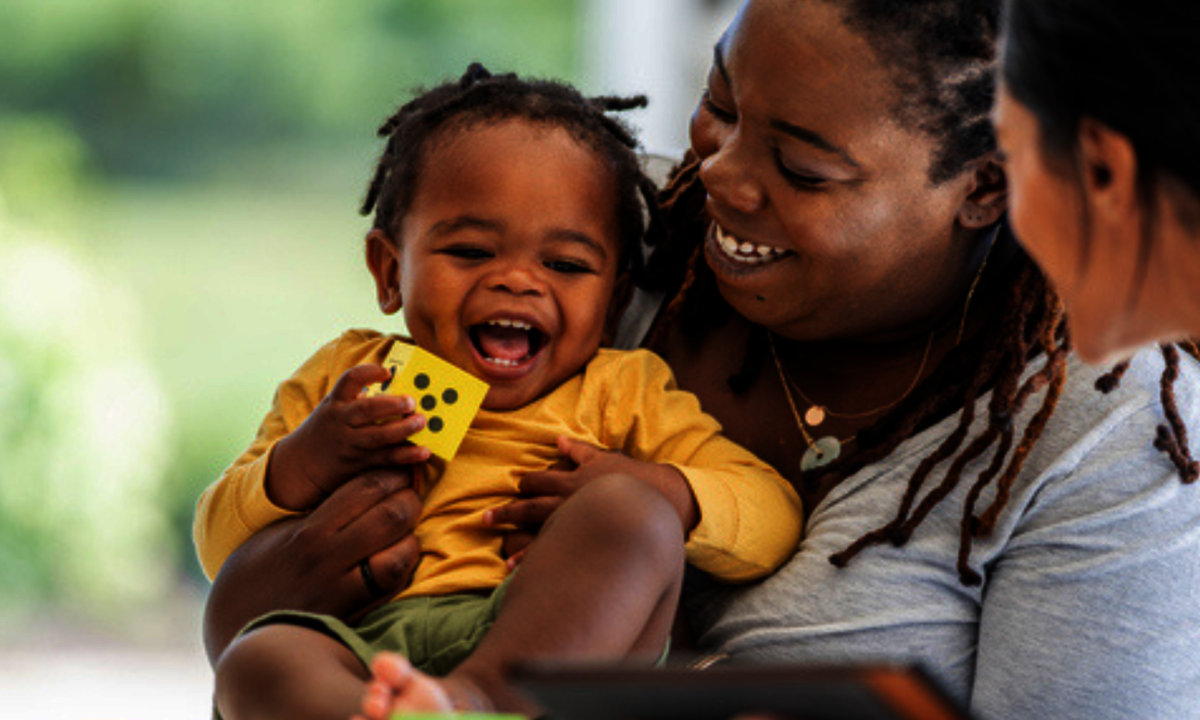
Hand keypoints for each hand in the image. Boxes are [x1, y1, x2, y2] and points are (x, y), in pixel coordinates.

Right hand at [203, 466, 421, 663]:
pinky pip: (393, 588)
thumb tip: (361, 489)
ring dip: (411, 537)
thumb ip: (318, 513)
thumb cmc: (256, 573)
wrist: (237, 626)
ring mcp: (342, 591)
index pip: (365, 489)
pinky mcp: (352, 616)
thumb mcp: (278, 533)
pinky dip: (404, 567)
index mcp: (308, 532)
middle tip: (409, 495)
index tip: (399, 472)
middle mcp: (328, 559)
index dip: (390, 475)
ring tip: (406, 529)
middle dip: (408, 499)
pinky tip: (400, 556)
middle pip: (390, 517)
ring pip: (401, 555)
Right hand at [268, 364, 430, 509]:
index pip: (350, 380)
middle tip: (412, 401)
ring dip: (403, 428)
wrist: (301, 465)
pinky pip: (386, 458)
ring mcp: (350, 444)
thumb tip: (396, 389)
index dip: (369, 372)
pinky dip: (407, 455)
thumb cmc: (326, 430)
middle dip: (392, 404)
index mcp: (335, 402)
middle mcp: (341, 422)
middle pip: (367, 410)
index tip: (387, 372)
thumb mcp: (334, 409)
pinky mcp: (360, 463)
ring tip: (421, 421)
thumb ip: (357, 399)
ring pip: (378, 436)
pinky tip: (424, 451)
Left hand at [488, 437, 697, 564]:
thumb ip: (579, 451)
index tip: (516, 488)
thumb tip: (559, 440)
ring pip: (536, 531)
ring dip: (514, 539)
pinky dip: (532, 559)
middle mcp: (567, 501)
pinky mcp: (582, 541)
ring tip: (499, 549)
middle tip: (485, 518)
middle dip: (506, 511)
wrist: (657, 500)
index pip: (540, 481)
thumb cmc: (632, 478)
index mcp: (572, 479)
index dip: (526, 484)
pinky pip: (553, 551)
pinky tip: (517, 569)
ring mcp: (573, 523)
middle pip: (529, 506)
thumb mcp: (604, 458)